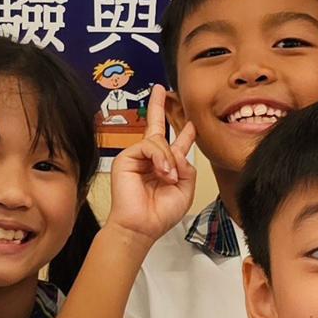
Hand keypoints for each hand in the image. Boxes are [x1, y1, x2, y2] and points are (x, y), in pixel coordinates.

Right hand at [106, 84, 197, 243]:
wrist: (141, 227)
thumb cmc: (159, 214)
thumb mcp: (185, 189)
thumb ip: (186, 167)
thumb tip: (178, 151)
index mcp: (165, 167)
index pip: (174, 145)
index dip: (183, 133)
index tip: (191, 123)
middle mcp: (150, 159)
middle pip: (155, 128)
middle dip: (158, 107)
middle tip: (160, 89)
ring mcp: (137, 157)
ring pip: (159, 141)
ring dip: (169, 159)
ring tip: (169, 178)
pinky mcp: (126, 158)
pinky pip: (149, 146)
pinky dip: (160, 158)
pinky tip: (162, 173)